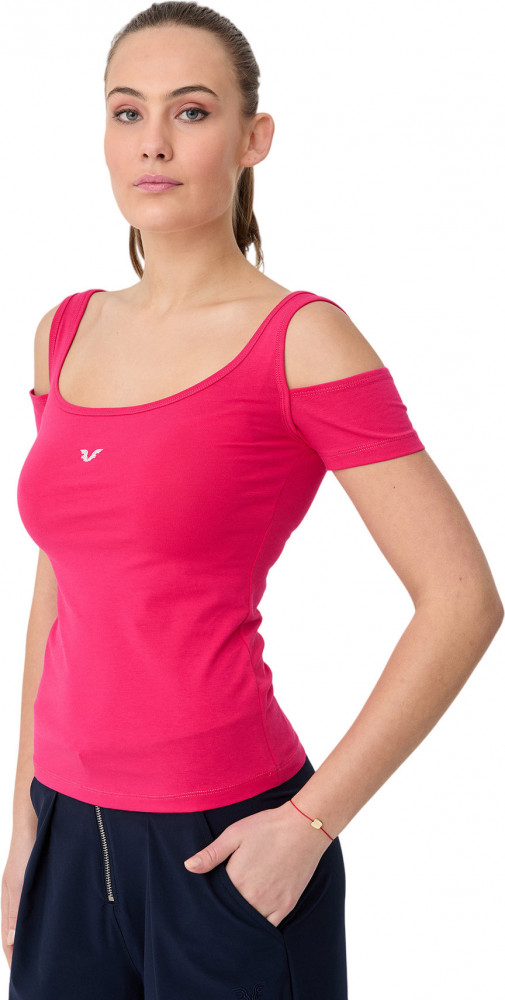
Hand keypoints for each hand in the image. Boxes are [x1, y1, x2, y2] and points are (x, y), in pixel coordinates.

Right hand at [2, 828, 35, 968]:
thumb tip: (11, 940)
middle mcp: (19, 896)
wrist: (37, 821)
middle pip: (18, 930)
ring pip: (31, 918)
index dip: (13, 954)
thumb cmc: (26, 850)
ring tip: (47, 953)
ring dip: (36, 934)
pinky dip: (44, 918)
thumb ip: (14, 912)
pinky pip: (42, 905)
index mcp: (9, 900)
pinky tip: (56, 923)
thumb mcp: (19, 883)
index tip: (21, 975)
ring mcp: (31, 888)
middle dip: (24, 949)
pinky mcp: (44, 879)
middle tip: (36, 970)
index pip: (8, 936)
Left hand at [183, 800, 330, 926]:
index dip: (210, 901)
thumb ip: (211, 854)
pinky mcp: (287, 904)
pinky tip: (254, 923)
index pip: (216, 900)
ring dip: (241, 921)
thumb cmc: (267, 827)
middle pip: (231, 914)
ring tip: (233, 918)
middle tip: (216, 915)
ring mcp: (272, 903)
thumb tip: (188, 867)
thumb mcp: (234, 834)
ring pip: (250, 923)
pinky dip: (260, 927)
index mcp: (236, 879)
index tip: (204, 904)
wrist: (304, 826)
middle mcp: (253, 896)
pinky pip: (270, 926)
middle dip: (223, 913)